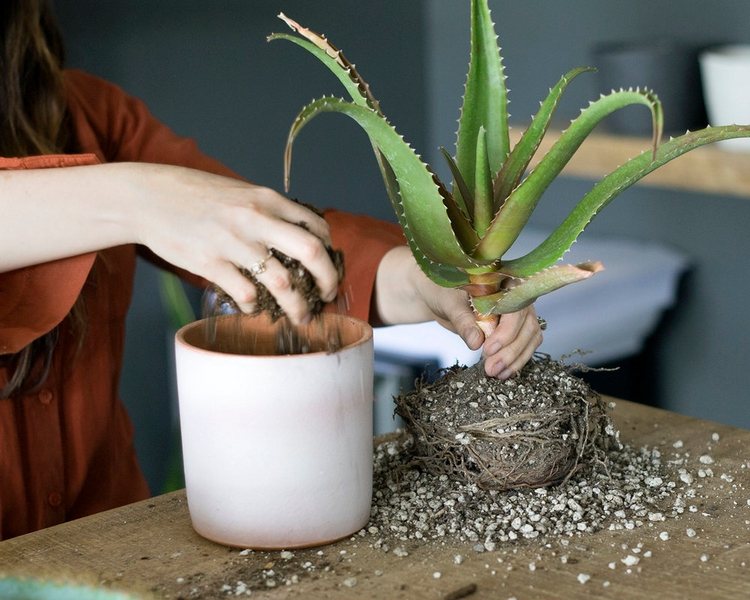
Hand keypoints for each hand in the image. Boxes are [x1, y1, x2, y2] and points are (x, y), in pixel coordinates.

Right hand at [127, 164, 339, 323]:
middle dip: (328, 280)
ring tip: (300, 316)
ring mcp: (234, 243)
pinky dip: (255, 306)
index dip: (330, 250)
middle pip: (312, 252)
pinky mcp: (210, 264)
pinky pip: (246, 294)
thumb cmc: (195, 195)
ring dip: (297, 306)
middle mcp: (256, 219)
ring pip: (282, 283)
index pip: (316, 226)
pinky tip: (254, 308)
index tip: (328, 266)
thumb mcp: (240, 192)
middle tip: (328, 297)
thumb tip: (296, 236)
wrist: (147, 198)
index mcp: (267, 199)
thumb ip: (268, 211)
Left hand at [375, 246, 541, 378]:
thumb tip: (476, 341)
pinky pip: (524, 346)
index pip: (516, 308)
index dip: (506, 331)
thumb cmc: (444, 292)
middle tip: (491, 368)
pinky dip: (516, 361)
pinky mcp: (515, 329)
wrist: (439, 297)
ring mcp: (519, 314)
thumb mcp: (449, 304)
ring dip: (516, 359)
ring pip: (530, 338)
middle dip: (510, 351)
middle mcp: (517, 297)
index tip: (488, 349)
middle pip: (527, 326)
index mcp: (504, 282)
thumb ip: (463, 321)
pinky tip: (503, 373)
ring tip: (496, 374)